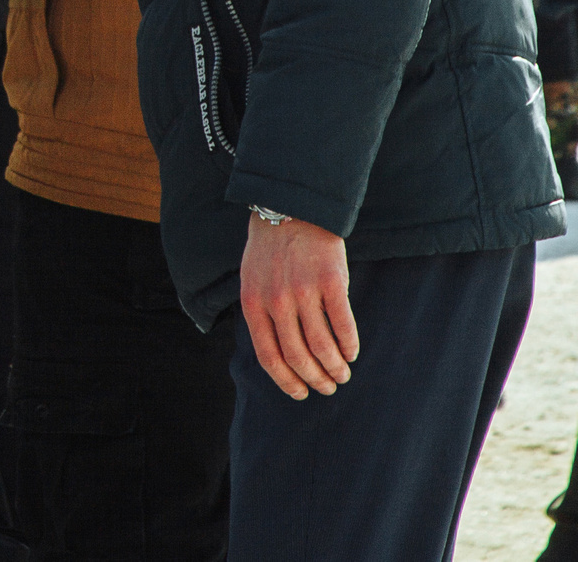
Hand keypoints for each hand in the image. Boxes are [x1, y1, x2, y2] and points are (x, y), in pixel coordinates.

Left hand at [241, 213, 356, 398]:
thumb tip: (276, 355)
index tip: (300, 393)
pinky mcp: (332, 282)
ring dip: (335, 368)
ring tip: (342, 375)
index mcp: (253, 303)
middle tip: (328, 388)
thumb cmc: (270, 251)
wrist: (290, 210)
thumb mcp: (251, 281)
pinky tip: (352, 353)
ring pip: (322, 346)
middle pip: (298, 356)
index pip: (268, 355)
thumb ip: (261, 314)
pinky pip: (343, 324)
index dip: (286, 381)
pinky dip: (350, 345)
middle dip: (314, 379)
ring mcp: (304, 291)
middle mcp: (277, 300)